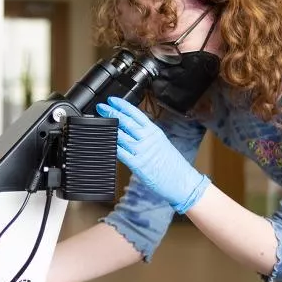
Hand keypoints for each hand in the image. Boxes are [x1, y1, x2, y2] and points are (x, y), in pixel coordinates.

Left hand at [96, 96, 209, 213]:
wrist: (182, 180)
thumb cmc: (173, 164)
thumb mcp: (162, 142)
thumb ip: (147, 135)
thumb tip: (131, 129)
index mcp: (154, 131)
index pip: (136, 113)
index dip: (122, 105)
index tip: (112, 100)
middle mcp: (147, 139)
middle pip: (126, 122)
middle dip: (111, 113)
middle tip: (101, 107)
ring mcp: (142, 151)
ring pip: (121, 135)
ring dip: (108, 128)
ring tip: (99, 123)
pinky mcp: (137, 164)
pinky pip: (120, 153)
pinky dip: (111, 147)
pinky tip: (104, 142)